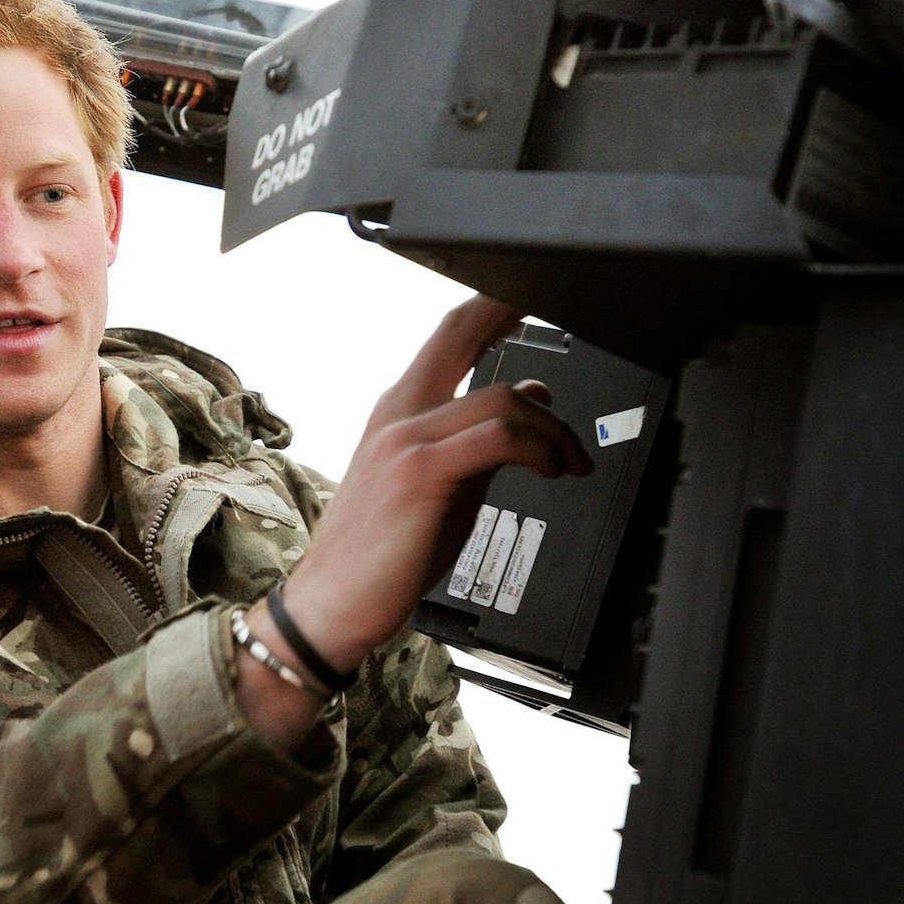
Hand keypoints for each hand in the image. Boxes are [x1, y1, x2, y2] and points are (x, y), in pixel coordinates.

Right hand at [236, 296, 591, 745]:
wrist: (330, 605)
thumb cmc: (379, 554)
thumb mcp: (439, 484)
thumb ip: (481, 441)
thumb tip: (532, 403)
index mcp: (398, 411)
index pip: (448, 338)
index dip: (492, 309)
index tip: (532, 299)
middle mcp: (399, 413)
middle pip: (459, 332)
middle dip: (510, 311)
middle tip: (561, 304)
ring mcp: (406, 439)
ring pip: (500, 398)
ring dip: (554, 429)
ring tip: (572, 460)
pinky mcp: (420, 473)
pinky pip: (496, 439)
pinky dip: (539, 449)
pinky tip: (555, 472)